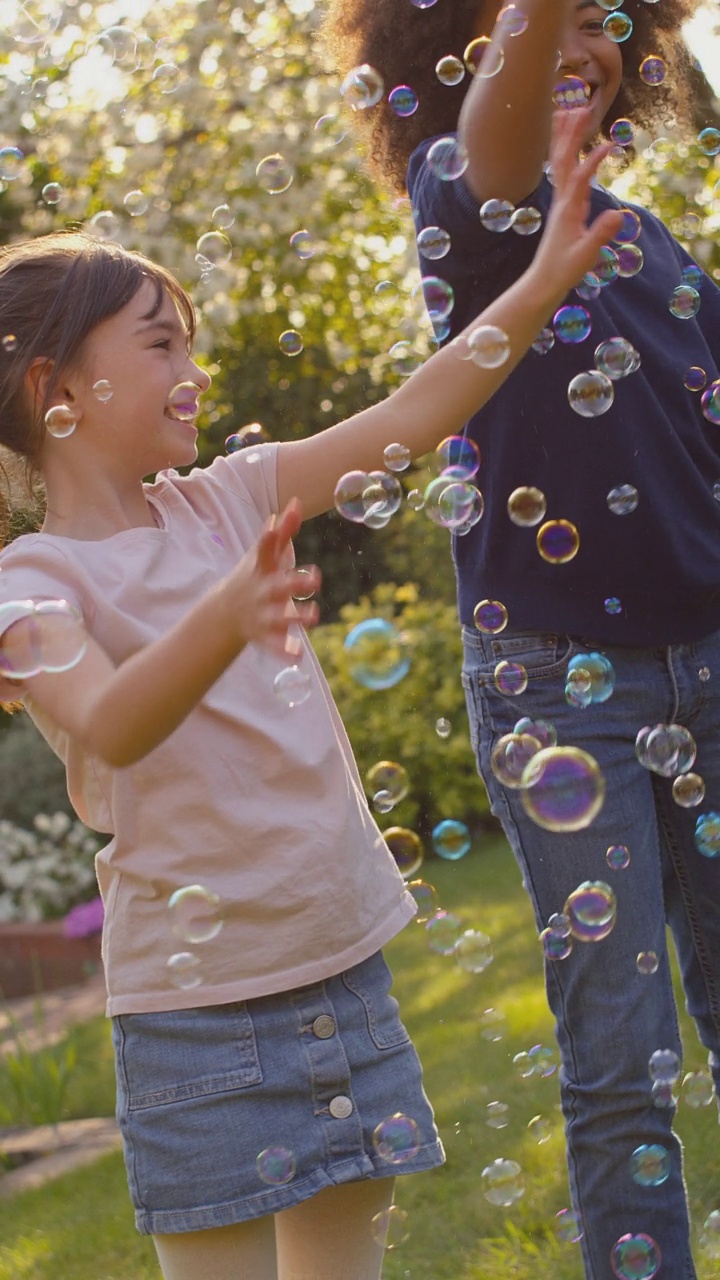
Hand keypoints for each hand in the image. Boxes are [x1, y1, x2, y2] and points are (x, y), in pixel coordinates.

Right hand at [220, 498, 320, 657]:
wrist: (224, 614)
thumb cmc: (255, 576)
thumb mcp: (266, 555)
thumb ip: (283, 530)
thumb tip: (297, 500)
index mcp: (261, 567)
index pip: (264, 550)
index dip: (269, 537)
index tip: (275, 525)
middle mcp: (261, 590)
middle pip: (278, 586)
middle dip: (295, 583)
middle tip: (315, 579)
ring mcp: (261, 614)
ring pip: (279, 617)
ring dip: (296, 617)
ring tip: (314, 616)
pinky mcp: (265, 636)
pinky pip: (275, 645)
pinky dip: (285, 651)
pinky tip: (297, 655)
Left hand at [530, 107, 624, 295]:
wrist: (544, 282)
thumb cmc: (563, 271)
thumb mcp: (585, 255)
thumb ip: (600, 235)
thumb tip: (618, 214)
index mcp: (568, 210)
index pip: (580, 177)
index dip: (593, 160)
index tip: (610, 145)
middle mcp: (561, 201)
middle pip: (564, 160)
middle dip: (572, 134)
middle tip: (581, 108)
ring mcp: (560, 202)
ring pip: (559, 163)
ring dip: (564, 137)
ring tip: (567, 111)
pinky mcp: (562, 207)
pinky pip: (562, 173)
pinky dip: (565, 154)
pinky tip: (568, 145)